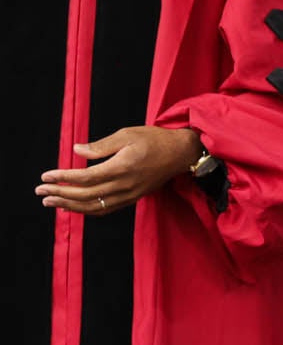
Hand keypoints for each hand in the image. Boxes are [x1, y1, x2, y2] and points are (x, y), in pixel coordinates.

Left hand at [38, 126, 199, 216]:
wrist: (181, 153)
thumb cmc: (154, 140)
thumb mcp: (127, 134)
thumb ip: (100, 145)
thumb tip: (76, 150)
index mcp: (122, 167)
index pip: (85, 177)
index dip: (63, 178)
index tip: (46, 176)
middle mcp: (125, 185)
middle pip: (86, 195)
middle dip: (60, 194)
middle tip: (40, 191)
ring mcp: (129, 194)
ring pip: (94, 206)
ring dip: (69, 206)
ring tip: (50, 202)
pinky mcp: (132, 198)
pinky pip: (106, 209)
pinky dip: (87, 210)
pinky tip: (73, 207)